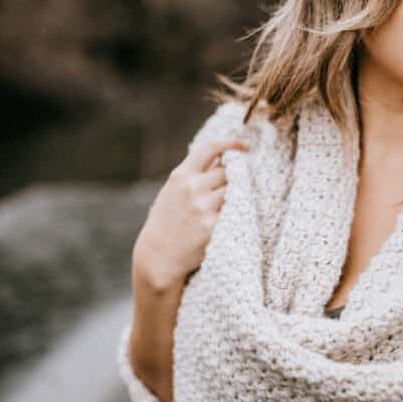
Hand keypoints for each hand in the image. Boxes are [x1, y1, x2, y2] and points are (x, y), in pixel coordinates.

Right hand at [132, 134, 249, 290]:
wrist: (157, 258)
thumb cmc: (167, 223)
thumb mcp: (173, 191)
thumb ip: (194, 175)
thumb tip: (224, 159)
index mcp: (180, 175)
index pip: (211, 148)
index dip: (232, 143)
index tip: (245, 146)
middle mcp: (192, 187)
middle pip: (227, 171)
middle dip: (232, 178)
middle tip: (230, 190)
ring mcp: (203, 206)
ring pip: (233, 190)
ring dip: (235, 195)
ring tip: (226, 206)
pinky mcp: (213, 226)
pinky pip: (234, 211)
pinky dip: (235, 212)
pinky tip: (229, 219)